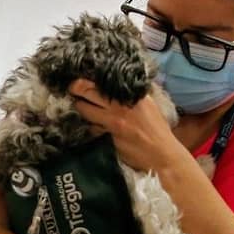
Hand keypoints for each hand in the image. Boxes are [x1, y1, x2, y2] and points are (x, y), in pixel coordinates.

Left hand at [68, 79, 184, 171]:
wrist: (162, 154)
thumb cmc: (157, 130)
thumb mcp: (149, 106)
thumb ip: (134, 96)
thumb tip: (121, 88)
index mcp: (133, 95)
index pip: (106, 82)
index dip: (89, 80)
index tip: (81, 79)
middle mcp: (120, 105)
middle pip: (89, 92)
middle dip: (76, 89)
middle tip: (71, 88)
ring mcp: (113, 120)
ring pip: (86, 110)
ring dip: (80, 107)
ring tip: (80, 106)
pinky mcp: (108, 135)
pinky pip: (93, 128)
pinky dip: (91, 126)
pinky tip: (91, 125)